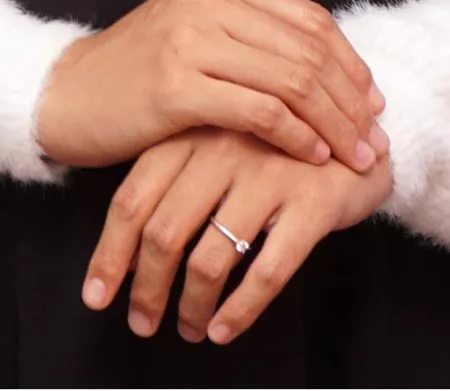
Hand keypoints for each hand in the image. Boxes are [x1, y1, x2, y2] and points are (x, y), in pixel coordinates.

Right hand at [36, 0, 384, 172]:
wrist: (69, 95)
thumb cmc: (139, 71)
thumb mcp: (197, 31)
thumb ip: (254, 33)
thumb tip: (337, 68)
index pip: (308, 17)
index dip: (349, 62)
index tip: (371, 102)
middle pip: (307, 50)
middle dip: (350, 100)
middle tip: (372, 139)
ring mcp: (188, 38)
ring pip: (291, 81)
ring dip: (334, 124)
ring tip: (354, 155)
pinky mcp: (177, 85)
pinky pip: (261, 112)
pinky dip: (297, 137)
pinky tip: (311, 155)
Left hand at [81, 126, 391, 344]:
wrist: (354, 120)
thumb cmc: (272, 141)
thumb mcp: (213, 142)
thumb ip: (172, 180)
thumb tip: (128, 254)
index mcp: (187, 133)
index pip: (132, 199)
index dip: (109, 253)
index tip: (96, 295)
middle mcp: (219, 150)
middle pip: (164, 233)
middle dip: (147, 290)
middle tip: (142, 323)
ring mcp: (266, 175)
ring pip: (211, 258)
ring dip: (193, 306)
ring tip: (189, 328)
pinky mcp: (311, 202)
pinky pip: (268, 271)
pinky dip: (241, 310)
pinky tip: (227, 329)